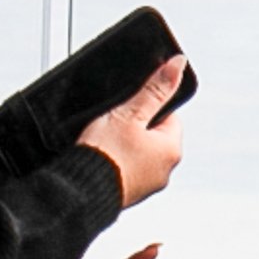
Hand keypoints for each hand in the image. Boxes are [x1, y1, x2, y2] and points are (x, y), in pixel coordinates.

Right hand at [78, 56, 186, 210]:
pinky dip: (115, 161)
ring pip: (138, 152)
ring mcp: (147, 185)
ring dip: (124, 144)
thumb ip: (154, 90)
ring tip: (105, 141)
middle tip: (114, 123)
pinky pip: (125, 169)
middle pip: (152, 134)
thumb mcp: (129, 113)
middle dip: (134, 126)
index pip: (169, 115)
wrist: (80, 192)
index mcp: (172, 150)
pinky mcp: (129, 193)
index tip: (129, 106)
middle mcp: (165, 171)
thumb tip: (178, 65)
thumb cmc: (105, 156)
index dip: (146, 106)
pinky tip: (102, 157)